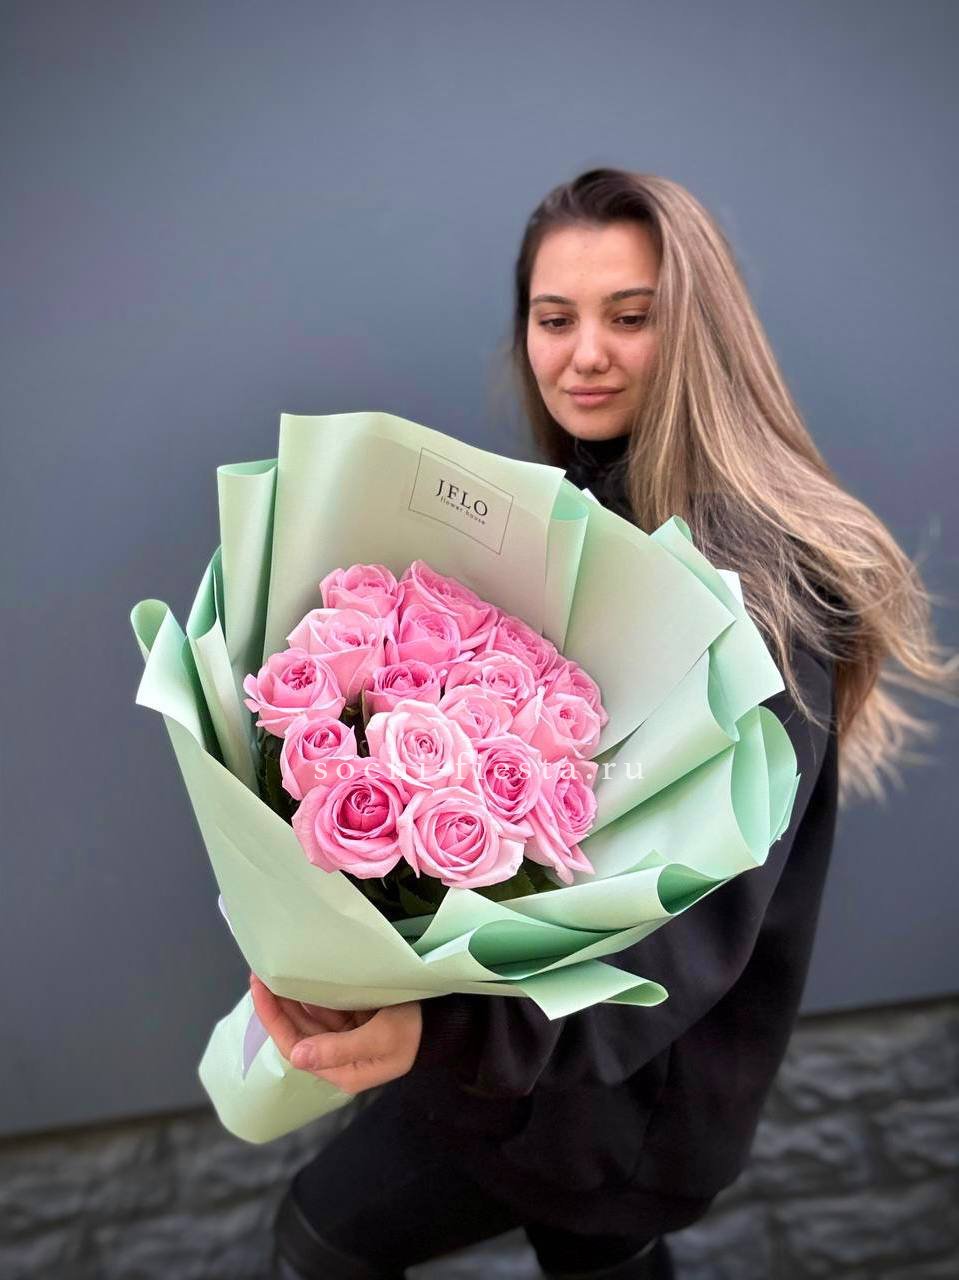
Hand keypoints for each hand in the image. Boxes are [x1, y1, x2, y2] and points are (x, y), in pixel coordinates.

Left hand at [249, 972, 421, 1093]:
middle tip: (261, 972)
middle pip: (297, 1031)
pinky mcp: (354, 1021)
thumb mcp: (379, 1040)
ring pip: (309, 1017)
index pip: (294, 1047)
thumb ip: (338, 1049)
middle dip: (277, 1003)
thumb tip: (297, 1057)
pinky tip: (301, 974)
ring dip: (291, 996)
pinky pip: (325, 1006)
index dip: (273, 1019)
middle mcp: (337, 1057)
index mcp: (340, 1071)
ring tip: (275, 969)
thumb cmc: (413, 1032)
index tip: (260, 989)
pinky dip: (311, 992)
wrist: (445, 1024)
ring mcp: (345, 1038)